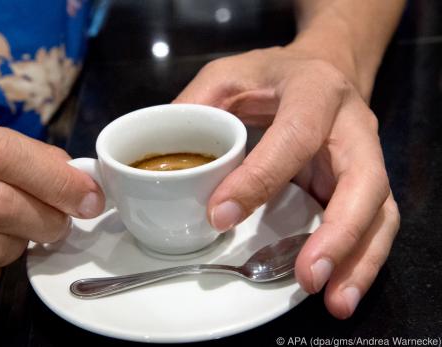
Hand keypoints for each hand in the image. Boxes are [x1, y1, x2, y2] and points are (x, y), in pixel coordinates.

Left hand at [174, 46, 398, 318]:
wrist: (323, 71)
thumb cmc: (272, 76)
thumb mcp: (228, 75)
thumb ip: (196, 106)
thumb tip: (168, 163)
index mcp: (315, 92)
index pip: (294, 136)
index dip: (260, 178)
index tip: (220, 215)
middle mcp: (353, 127)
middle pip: (363, 181)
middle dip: (338, 233)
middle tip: (307, 277)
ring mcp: (367, 158)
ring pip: (380, 211)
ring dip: (358, 260)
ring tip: (334, 301)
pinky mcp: (366, 184)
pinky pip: (376, 225)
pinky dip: (360, 261)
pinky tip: (338, 290)